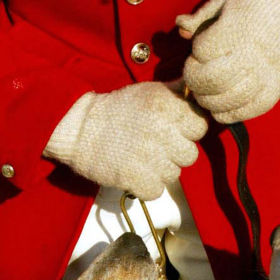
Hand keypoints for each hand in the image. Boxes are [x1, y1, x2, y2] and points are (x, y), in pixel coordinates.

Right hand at [44, 82, 207, 199]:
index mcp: (166, 106)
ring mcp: (150, 157)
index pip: (200, 127)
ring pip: (174, 175)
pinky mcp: (137, 179)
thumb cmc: (117, 110)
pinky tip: (135, 172)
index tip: (174, 131)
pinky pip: (157, 191)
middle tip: (156, 147)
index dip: (188, 131)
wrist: (80, 128)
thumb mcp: (149, 91)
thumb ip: (177, 91)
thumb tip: (199, 88)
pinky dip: (146, 186)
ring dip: (160, 171)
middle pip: (190, 155)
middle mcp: (162, 131)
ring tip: (142, 158)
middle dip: (175, 153)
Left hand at [177, 0, 279, 124]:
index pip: (200, 54)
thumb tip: (180, 29)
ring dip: (209, 99)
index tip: (203, 45)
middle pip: (208, 83)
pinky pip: (245, 113)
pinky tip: (224, 100)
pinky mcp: (275, 89)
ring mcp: (263, 76)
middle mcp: (249, 57)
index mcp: (235, 30)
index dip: (196, 52)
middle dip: (195, 79)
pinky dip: (228, 112)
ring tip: (209, 87)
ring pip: (223, 103)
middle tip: (198, 71)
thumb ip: (203, 16)